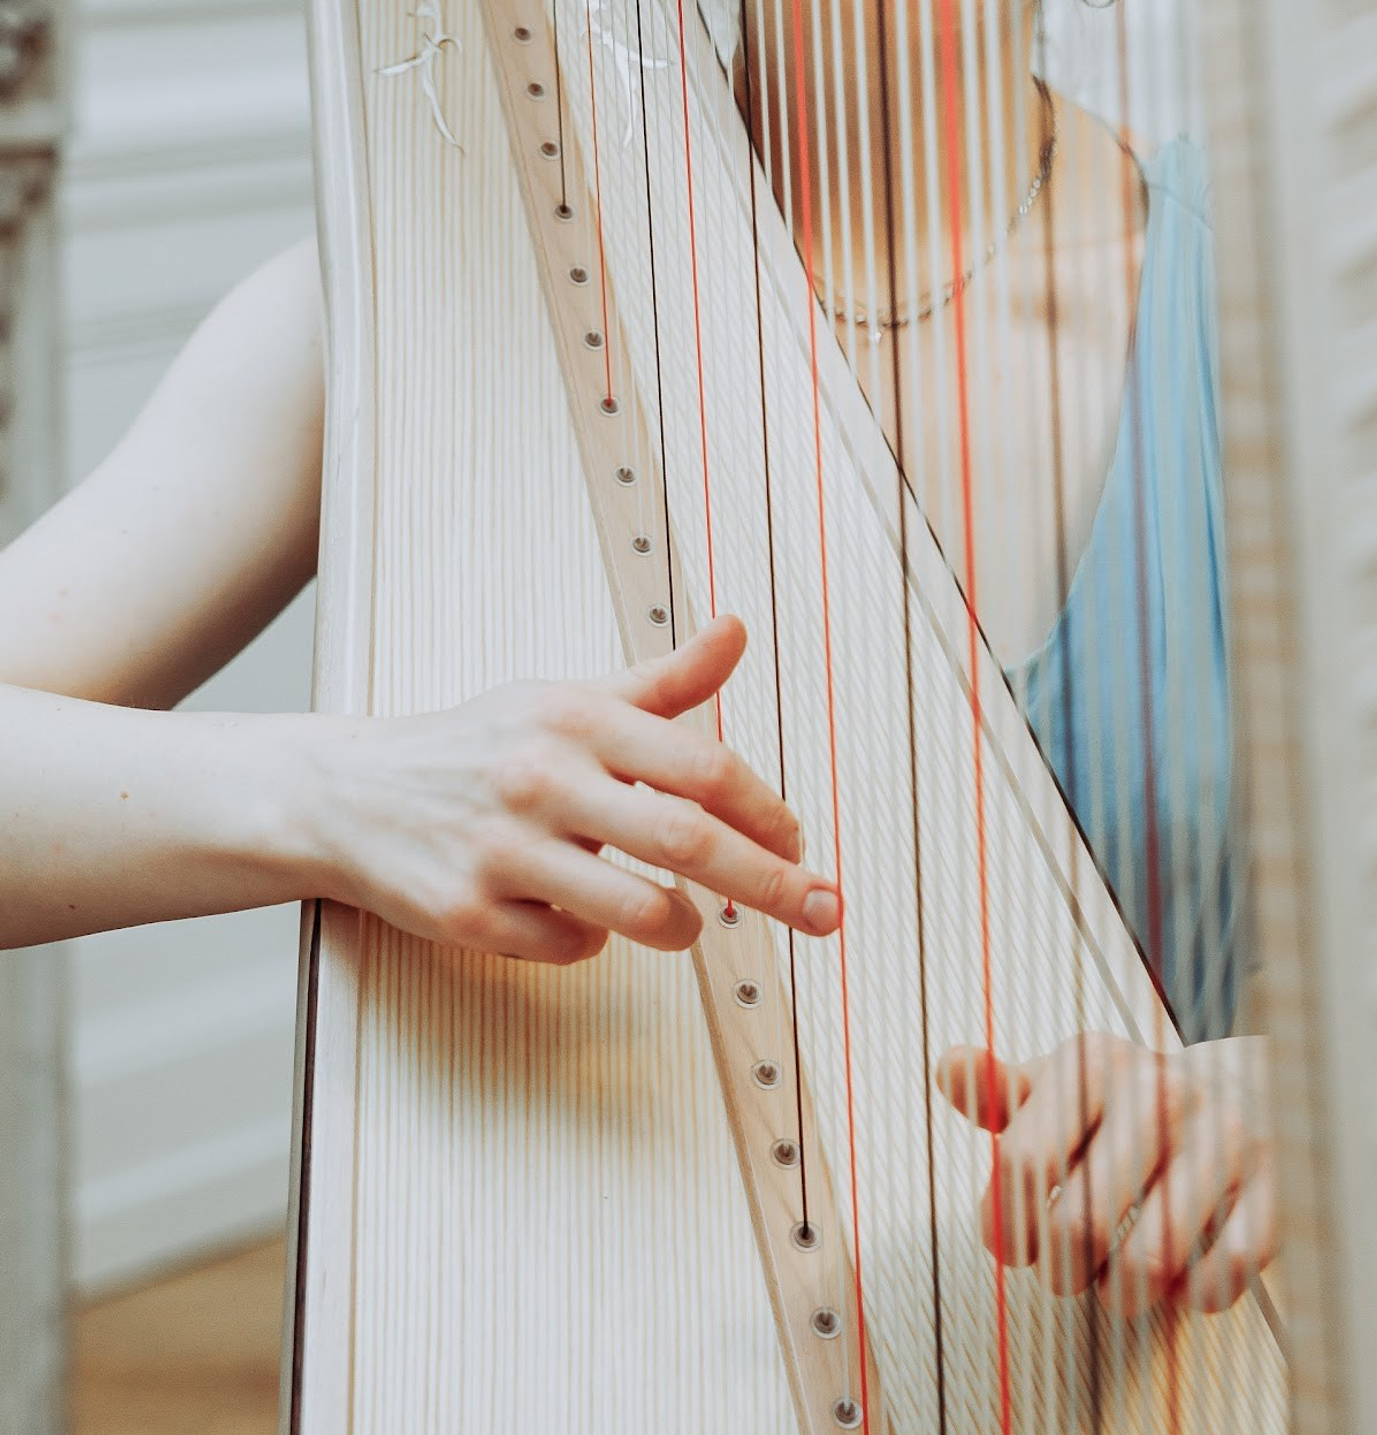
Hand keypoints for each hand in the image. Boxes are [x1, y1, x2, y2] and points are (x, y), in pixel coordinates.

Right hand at [299, 616, 839, 963]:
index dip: (765, 811)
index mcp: (578, 720)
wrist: (350, 793)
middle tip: (825, 911)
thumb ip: (664, 682)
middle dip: (771, 884)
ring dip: (681, 925)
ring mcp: (503, 850)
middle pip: (687, 842)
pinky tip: (578, 916)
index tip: (800, 842)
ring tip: (687, 922)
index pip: (702, 767)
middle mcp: (544, 779)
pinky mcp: (466, 914)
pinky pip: (568, 947)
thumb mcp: (571, 698)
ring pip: (634, 910)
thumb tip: (738, 630)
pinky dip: (592, 942)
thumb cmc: (484, 745)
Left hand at [936, 1033, 1276, 1316]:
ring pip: (1147, 1265)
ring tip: (1117, 1277)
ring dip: (1120, 1292)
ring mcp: (1223, 1138)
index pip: (1023, 1163)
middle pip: (1078, 1227)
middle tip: (1065, 1267)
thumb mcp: (1060, 1084)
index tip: (1011, 1241)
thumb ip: (999, 1091)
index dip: (1005, 1223)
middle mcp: (1161, 1093)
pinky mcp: (1275, 1187)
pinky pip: (1220, 1278)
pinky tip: (1183, 1273)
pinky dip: (1193, 1295)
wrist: (1243, 1087)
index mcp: (1095, 1064)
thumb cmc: (1126, 1101)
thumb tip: (949, 1065)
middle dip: (1060, 1269)